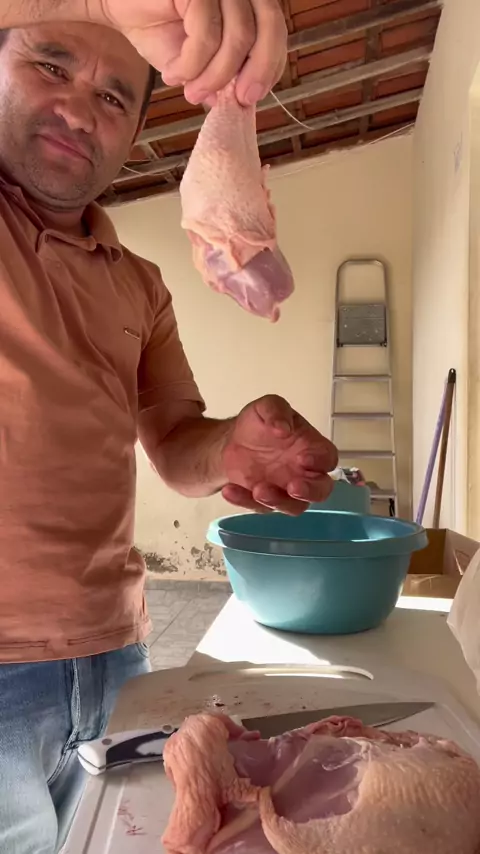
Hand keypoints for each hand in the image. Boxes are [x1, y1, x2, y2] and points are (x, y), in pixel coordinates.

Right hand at [98, 0, 287, 105]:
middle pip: (269, 27)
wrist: (115, 7)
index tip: (250, 96)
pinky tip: (173, 74)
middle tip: (239, 100)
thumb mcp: (194, 62)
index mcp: (243, 1)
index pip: (274, 31)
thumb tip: (238, 104)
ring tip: (190, 92)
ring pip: (237, 37)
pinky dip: (191, 65)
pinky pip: (205, 34)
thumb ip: (220, 77)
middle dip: (258, 71)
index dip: (270, 66)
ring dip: (214, 76)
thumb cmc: (155, 27)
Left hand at [221, 396, 337, 515]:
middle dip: (310, 491)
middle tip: (293, 487)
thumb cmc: (260, 423)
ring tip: (257, 489)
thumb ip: (276, 411)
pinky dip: (245, 501)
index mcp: (312, 447)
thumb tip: (282, 428)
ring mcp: (286, 490)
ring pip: (293, 506)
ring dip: (277, 501)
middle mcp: (305, 473)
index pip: (327, 458)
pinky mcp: (265, 501)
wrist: (232, 440)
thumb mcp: (266, 406)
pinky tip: (230, 489)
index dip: (320, 461)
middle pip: (320, 490)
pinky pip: (260, 507)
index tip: (303, 459)